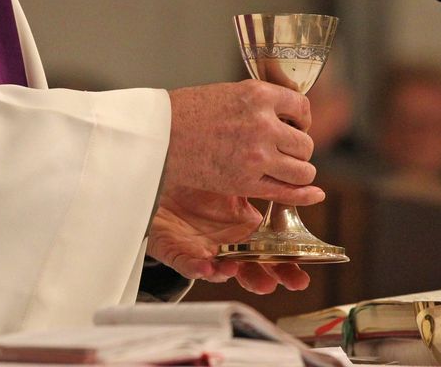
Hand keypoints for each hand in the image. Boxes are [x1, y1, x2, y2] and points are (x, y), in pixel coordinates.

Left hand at [147, 187, 309, 293]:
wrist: (166, 184)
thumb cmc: (202, 188)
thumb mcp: (236, 185)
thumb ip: (263, 188)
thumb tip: (302, 185)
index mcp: (246, 233)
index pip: (271, 255)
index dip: (287, 267)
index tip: (302, 275)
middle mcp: (227, 248)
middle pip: (248, 270)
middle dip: (261, 280)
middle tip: (274, 283)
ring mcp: (203, 253)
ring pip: (217, 272)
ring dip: (227, 274)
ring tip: (234, 270)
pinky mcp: (178, 253)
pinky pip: (186, 264)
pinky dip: (196, 268)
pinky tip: (205, 267)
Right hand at [166, 80, 323, 205]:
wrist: (158, 136)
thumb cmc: (184, 113)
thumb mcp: (227, 92)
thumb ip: (258, 103)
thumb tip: (284, 116)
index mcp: (259, 96)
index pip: (302, 108)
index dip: (301, 120)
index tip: (294, 127)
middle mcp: (263, 125)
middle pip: (305, 143)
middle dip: (297, 148)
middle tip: (283, 151)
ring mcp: (256, 156)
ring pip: (302, 169)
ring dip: (298, 171)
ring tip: (285, 169)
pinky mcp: (245, 182)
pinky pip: (287, 191)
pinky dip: (304, 195)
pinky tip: (314, 194)